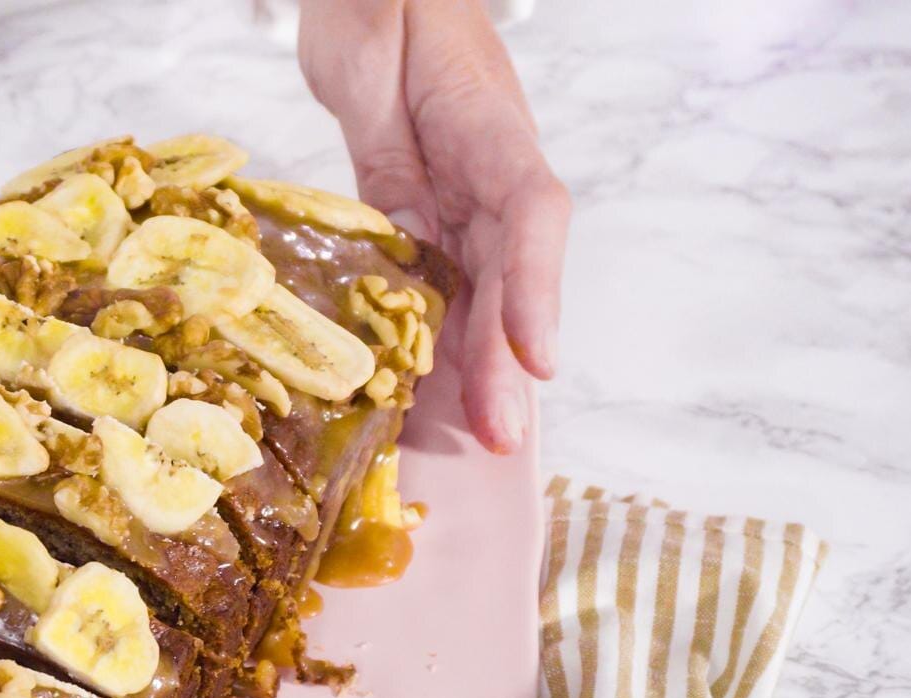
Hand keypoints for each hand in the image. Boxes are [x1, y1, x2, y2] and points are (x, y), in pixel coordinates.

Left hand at [298, 0, 569, 452]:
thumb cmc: (379, 1)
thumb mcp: (370, 49)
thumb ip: (386, 134)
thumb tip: (406, 215)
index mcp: (488, 126)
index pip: (531, 212)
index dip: (538, 289)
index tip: (540, 358)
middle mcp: (488, 170)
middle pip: (508, 271)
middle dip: (506, 357)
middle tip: (501, 436)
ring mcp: (462, 193)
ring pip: (479, 289)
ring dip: (480, 365)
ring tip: (476, 440)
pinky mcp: (426, 209)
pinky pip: (439, 281)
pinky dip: (438, 338)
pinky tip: (425, 395)